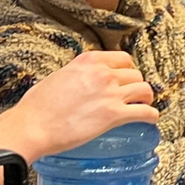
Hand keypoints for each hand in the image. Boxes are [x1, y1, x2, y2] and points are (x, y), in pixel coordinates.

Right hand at [0, 51, 157, 160]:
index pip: (122, 58)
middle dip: (136, 86)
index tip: (126, 80)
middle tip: (133, 97)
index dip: (127, 70)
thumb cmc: (37, 107)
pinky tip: (150, 120)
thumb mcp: (57, 78)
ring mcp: (110, 93)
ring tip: (143, 107)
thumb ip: (74, 76)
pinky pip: (145, 112)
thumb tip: (79, 84)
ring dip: (146, 99)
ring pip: (145, 90)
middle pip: (136, 74)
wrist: (32, 126)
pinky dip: (151, 116)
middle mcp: (102, 73)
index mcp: (88, 61)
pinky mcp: (114, 115)